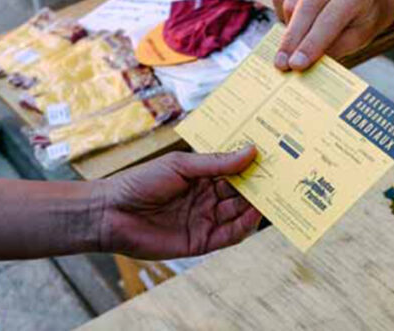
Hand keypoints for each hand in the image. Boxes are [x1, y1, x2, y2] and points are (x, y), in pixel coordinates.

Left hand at [98, 146, 261, 258]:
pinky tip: (254, 216)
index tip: (275, 158)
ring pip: (238, 214)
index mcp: (202, 177)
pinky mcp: (200, 242)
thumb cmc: (140, 182)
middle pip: (241, 193)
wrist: (109, 213)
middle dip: (260, 187)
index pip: (235, 172)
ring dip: (256, 206)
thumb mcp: (181, 165)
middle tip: (283, 179)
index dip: (253, 167)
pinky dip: (243, 227)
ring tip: (274, 196)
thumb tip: (251, 151)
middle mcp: (207, 198)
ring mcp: (205, 220)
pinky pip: (228, 236)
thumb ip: (217, 163)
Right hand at [269, 0, 393, 70]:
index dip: (311, 43)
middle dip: (293, 39)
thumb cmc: (361, 18)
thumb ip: (332, 48)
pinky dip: (281, 14)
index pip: (330, 17)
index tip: (297, 64)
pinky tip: (293, 22)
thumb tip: (301, 61)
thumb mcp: (356, 38)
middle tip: (282, 63)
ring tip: (296, 43)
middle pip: (306, 7)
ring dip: (288, 29)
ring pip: (290, 2)